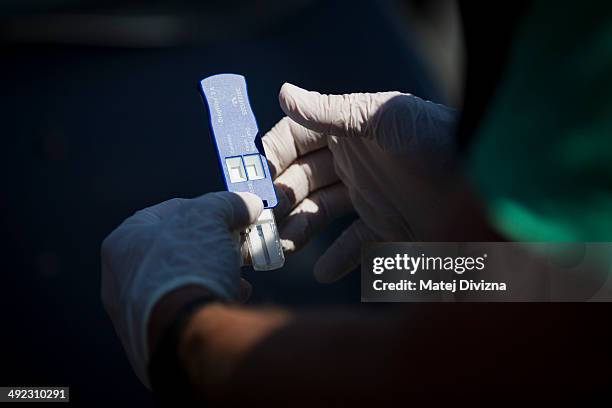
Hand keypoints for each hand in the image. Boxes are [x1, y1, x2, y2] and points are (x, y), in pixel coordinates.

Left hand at [101, 191, 261, 385]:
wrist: (184, 332)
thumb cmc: (186, 265)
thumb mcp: (210, 217)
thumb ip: (227, 204)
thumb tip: (249, 203)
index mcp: (122, 243)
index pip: (165, 213)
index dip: (203, 208)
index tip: (229, 213)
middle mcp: (120, 279)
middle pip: (176, 249)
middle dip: (211, 245)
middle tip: (236, 244)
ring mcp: (134, 314)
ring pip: (182, 282)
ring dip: (213, 274)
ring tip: (238, 275)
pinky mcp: (154, 339)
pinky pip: (186, 311)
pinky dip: (208, 301)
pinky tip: (229, 298)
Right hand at [263, 84, 456, 282]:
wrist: (486, 181)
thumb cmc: (434, 139)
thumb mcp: (381, 118)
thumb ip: (331, 111)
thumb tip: (283, 93)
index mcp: (348, 130)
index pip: (296, 139)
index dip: (272, 156)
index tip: (250, 180)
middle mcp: (354, 161)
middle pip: (302, 179)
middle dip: (279, 199)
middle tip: (258, 223)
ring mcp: (369, 194)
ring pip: (321, 212)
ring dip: (299, 229)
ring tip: (281, 248)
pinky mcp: (387, 225)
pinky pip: (355, 243)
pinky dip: (338, 258)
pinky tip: (324, 272)